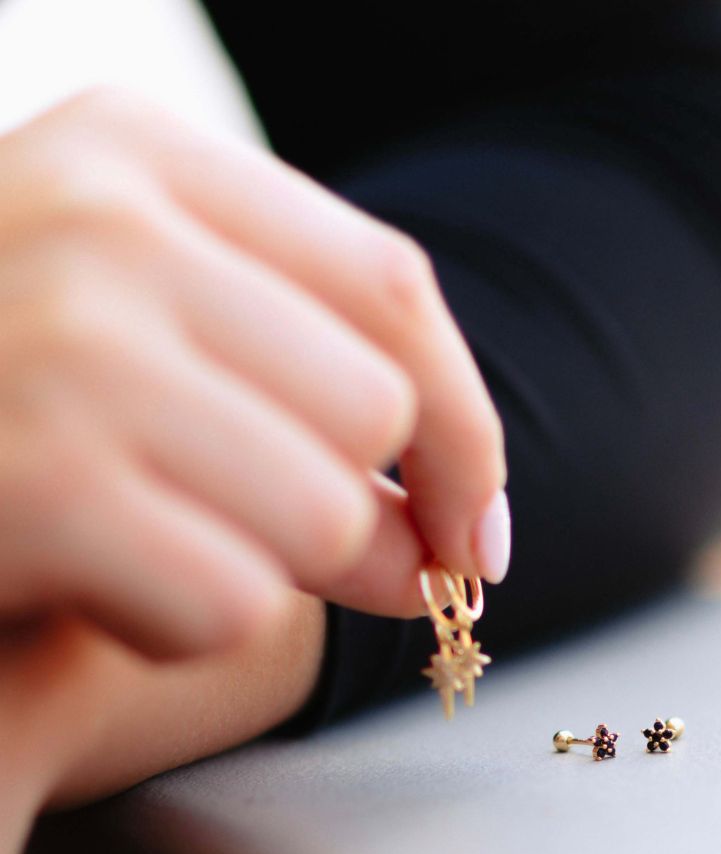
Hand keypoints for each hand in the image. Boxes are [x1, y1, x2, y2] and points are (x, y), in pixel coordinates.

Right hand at [0, 88, 508, 658]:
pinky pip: (233, 601)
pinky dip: (184, 628)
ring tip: (149, 554)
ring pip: (321, 512)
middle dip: (357, 518)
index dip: (464, 428)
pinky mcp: (34, 479)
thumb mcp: (133, 348)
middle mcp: (98, 218)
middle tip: (276, 552)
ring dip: (262, 572)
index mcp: (133, 155)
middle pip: (368, 406)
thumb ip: (299, 411)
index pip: (392, 288)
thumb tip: (452, 541)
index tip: (475, 531)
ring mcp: (61, 342)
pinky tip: (92, 595)